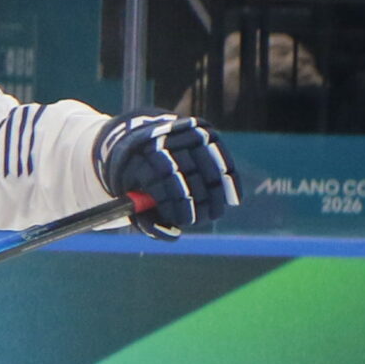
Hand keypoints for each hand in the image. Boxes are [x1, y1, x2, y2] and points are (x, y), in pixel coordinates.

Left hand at [94, 112, 240, 239]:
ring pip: (207, 162)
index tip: (186, 221)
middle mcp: (160, 138)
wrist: (134, 140)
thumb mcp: (130, 203)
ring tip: (215, 213)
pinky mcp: (200, 128)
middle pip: (187, 170)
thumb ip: (148, 222)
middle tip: (202, 220)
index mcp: (137, 156)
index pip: (163, 177)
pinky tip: (233, 199)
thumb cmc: (134, 182)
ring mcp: (181, 131)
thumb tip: (176, 235)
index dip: (178, 201)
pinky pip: (220, 154)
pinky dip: (228, 178)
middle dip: (198, 199)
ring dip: (215, 192)